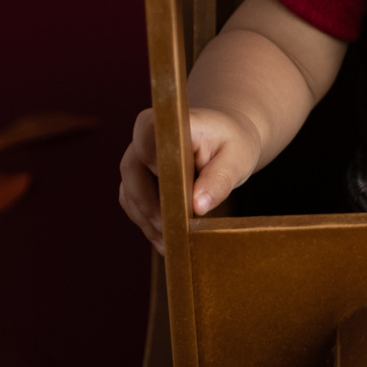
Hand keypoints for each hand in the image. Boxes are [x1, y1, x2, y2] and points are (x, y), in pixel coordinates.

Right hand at [118, 106, 262, 252]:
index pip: (147, 134)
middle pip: (131, 170)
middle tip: (170, 230)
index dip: (154, 163)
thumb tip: (198, 206)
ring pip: (128, 191)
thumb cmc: (233, 144)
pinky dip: (146, 223)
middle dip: (148, 204)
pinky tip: (165, 241)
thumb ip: (219, 180)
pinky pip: (133, 203)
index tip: (174, 189)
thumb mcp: (237, 159)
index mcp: (172, 123)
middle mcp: (147, 137)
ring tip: (169, 244)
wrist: (227, 140)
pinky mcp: (138, 179)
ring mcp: (138, 159)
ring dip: (146, 219)